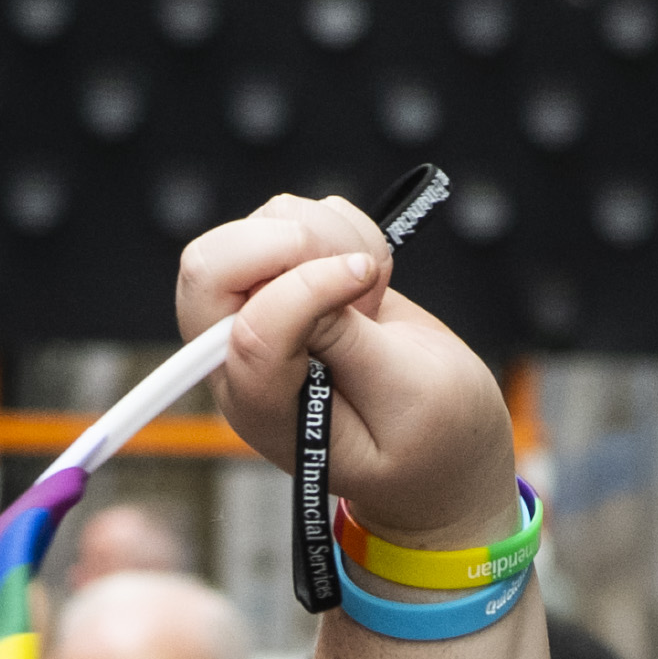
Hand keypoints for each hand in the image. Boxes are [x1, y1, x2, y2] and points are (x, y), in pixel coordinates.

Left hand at [176, 192, 511, 549]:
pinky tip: (368, 281)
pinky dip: (341, 229)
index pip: (249, 330)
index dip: (307, 287)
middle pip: (209, 267)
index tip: (366, 282)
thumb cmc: (431, 440)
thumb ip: (348, 343)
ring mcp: (258, 312)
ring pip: (260, 226)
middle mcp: (242, 359)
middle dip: (290, 244)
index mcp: (262, 409)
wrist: (447, 442)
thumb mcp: (406, 401)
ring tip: (371, 291)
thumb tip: (306, 277)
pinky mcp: (286, 279)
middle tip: (354, 271)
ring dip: (328, 237)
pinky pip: (292, 216)